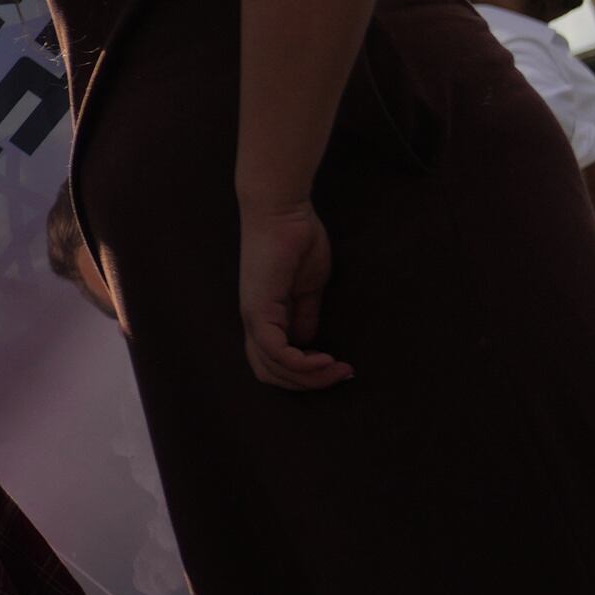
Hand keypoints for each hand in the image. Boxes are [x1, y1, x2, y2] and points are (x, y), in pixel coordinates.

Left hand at [239, 197, 349, 388]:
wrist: (283, 211)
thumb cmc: (297, 241)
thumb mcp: (308, 287)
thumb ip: (306, 314)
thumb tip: (309, 343)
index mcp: (265, 317)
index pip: (275, 363)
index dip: (305, 375)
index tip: (338, 368)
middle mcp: (254, 321)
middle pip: (270, 374)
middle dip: (308, 384)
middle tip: (341, 375)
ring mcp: (253, 315)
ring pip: (271, 368)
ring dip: (309, 378)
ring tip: (338, 369)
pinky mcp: (258, 307)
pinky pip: (273, 350)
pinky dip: (299, 363)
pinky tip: (324, 359)